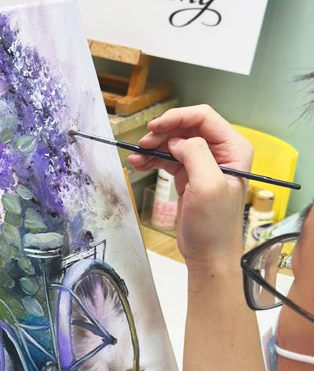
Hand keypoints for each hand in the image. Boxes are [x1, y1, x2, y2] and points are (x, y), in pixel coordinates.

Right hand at [127, 105, 252, 265]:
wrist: (208, 253)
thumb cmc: (215, 226)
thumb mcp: (208, 185)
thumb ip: (196, 155)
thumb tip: (179, 141)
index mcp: (233, 149)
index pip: (204, 117)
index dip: (177, 118)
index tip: (155, 127)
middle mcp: (220, 152)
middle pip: (186, 127)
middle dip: (162, 133)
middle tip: (144, 144)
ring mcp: (203, 163)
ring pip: (173, 142)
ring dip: (153, 147)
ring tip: (137, 157)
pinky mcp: (188, 175)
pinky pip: (167, 158)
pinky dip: (152, 159)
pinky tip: (139, 163)